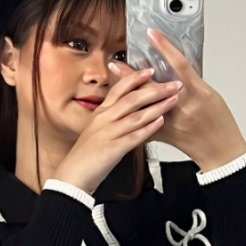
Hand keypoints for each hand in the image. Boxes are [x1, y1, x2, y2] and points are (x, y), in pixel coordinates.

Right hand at [54, 66, 180, 194]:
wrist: (72, 175)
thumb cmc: (86, 155)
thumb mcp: (97, 130)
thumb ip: (112, 119)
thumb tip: (128, 111)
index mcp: (100, 113)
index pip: (119, 89)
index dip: (135, 78)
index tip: (151, 70)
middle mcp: (104, 119)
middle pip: (131, 99)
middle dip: (154, 90)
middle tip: (173, 84)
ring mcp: (108, 133)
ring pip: (135, 115)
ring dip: (157, 106)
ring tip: (173, 100)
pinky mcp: (113, 149)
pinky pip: (134, 136)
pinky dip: (149, 128)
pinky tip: (161, 122)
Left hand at [108, 28, 245, 172]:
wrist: (221, 152)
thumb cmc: (219, 123)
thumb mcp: (210, 96)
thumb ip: (191, 83)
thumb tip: (173, 69)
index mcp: (198, 93)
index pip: (179, 65)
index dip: (164, 48)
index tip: (152, 34)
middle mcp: (183, 107)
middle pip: (154, 86)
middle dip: (133, 74)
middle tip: (117, 62)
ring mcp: (172, 121)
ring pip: (145, 104)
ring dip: (127, 90)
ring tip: (114, 77)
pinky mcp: (165, 134)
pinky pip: (145, 123)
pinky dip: (134, 114)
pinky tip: (120, 106)